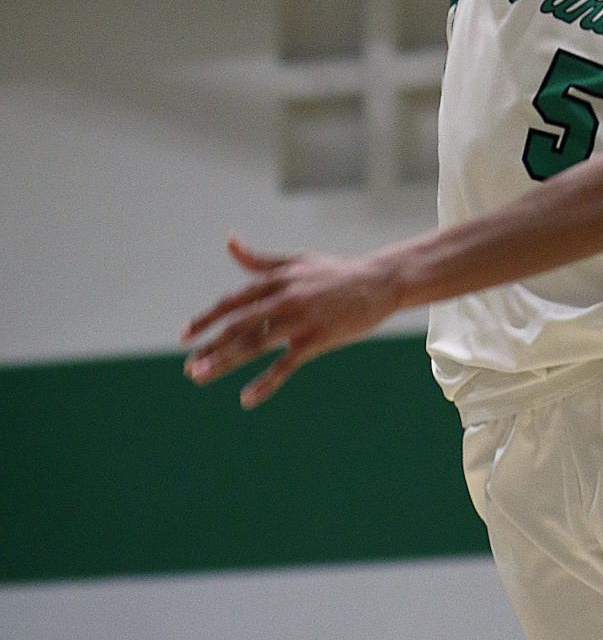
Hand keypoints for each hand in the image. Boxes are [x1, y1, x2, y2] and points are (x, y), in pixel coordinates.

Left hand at [181, 234, 401, 407]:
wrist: (379, 281)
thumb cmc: (335, 272)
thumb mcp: (296, 260)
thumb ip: (259, 260)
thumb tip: (229, 241)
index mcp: (278, 278)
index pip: (234, 300)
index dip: (208, 318)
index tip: (186, 335)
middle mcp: (285, 297)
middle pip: (239, 325)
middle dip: (211, 346)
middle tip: (190, 367)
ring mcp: (301, 318)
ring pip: (255, 343)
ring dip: (225, 362)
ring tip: (201, 377)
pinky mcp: (318, 338)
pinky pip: (285, 364)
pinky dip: (265, 382)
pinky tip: (246, 398)